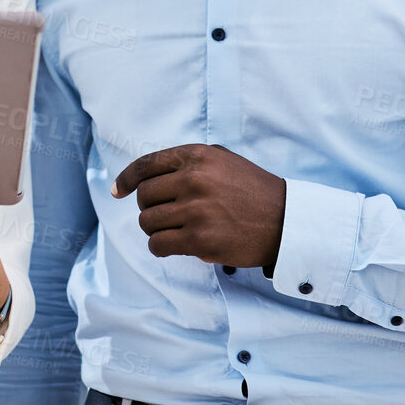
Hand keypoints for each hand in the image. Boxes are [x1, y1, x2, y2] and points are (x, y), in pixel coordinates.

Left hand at [112, 144, 286, 270]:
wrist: (286, 221)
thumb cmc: (252, 192)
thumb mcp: (223, 162)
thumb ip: (188, 163)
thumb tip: (146, 176)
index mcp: (197, 156)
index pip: (146, 165)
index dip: (127, 179)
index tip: (118, 191)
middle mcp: (194, 179)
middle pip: (144, 197)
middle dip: (150, 209)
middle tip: (167, 216)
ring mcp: (196, 210)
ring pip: (148, 222)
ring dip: (156, 230)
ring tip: (176, 231)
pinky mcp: (200, 239)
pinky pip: (158, 245)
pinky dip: (161, 248)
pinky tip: (175, 246)